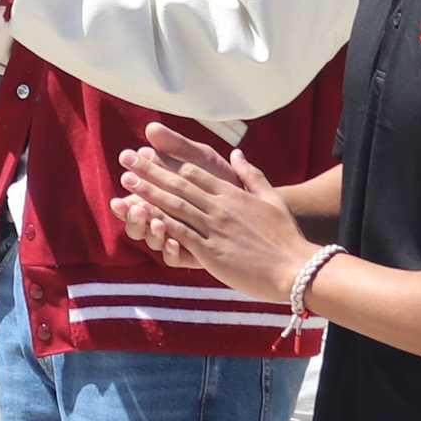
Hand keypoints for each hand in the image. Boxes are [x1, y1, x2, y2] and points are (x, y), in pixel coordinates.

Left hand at [115, 122, 311, 301]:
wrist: (295, 268)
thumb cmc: (285, 235)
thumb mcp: (271, 198)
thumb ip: (252, 175)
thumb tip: (238, 153)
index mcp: (232, 194)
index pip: (195, 173)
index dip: (170, 164)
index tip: (151, 155)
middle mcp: (220, 208)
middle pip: (178, 184)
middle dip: (149, 171)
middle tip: (126, 158)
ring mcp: (213, 229)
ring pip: (174, 206)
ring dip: (148, 193)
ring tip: (126, 182)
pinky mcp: (210, 252)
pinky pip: (181, 234)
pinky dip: (160, 224)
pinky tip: (143, 216)